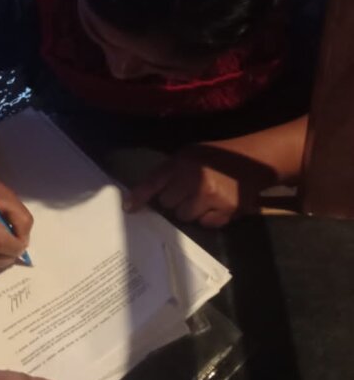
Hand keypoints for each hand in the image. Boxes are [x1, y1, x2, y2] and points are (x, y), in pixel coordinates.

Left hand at [124, 145, 267, 228]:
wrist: (250, 161)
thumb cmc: (213, 157)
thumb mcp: (186, 155)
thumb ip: (167, 172)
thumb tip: (141, 194)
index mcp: (182, 163)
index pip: (153, 183)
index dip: (139, 197)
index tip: (128, 208)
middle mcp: (195, 181)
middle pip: (167, 204)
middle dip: (173, 200)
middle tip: (184, 192)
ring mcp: (211, 198)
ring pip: (184, 216)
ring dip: (189, 210)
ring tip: (200, 198)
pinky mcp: (226, 212)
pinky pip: (204, 224)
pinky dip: (207, 217)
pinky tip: (215, 205)